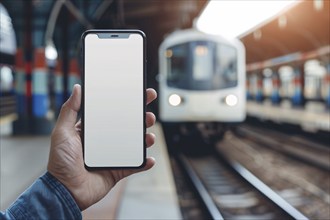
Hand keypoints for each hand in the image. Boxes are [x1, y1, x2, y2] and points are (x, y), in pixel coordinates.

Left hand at [47, 84, 156, 209]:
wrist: (64, 190)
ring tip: (149, 137)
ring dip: (146, 139)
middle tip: (148, 115)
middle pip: (129, 126)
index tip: (139, 94)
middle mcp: (106, 141)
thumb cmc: (60, 162)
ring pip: (135, 144)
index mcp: (94, 130)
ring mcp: (113, 156)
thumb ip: (70, 110)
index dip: (127, 103)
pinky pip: (135, 166)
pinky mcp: (118, 170)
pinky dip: (144, 162)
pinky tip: (150, 159)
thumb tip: (77, 88)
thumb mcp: (62, 132)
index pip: (113, 113)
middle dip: (142, 119)